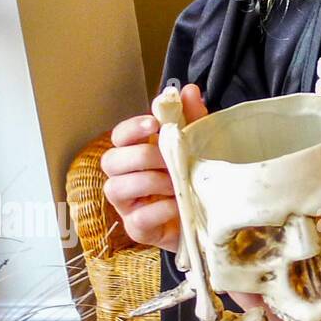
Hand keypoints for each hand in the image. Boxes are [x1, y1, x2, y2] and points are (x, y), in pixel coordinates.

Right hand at [101, 84, 208, 253]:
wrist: (210, 219)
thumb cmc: (196, 178)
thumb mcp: (199, 145)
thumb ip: (192, 119)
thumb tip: (187, 90)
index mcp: (137, 155)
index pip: (119, 137)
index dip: (131, 129)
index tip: (153, 124)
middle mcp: (126, 178)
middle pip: (110, 161)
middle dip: (141, 156)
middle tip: (169, 159)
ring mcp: (129, 206)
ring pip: (116, 188)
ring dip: (148, 182)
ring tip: (175, 182)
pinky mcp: (139, 230)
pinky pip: (137, 219)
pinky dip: (157, 209)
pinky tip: (176, 204)